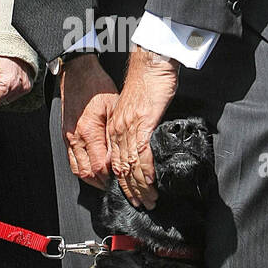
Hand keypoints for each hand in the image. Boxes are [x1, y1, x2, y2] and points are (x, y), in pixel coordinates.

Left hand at [0, 55, 33, 111]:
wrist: (15, 42)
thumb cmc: (0, 52)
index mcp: (8, 84)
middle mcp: (19, 88)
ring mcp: (25, 88)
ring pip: (6, 100)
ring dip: (0, 93)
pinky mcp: (28, 87)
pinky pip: (14, 95)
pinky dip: (8, 90)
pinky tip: (6, 79)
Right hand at [60, 55, 118, 188]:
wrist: (78, 73)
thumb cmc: (98, 87)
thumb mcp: (114, 107)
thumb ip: (115, 133)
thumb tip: (121, 155)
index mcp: (89, 131)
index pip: (100, 166)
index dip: (112, 177)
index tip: (124, 180)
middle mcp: (75, 138)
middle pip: (88, 173)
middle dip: (103, 184)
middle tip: (118, 187)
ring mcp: (68, 138)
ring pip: (78, 170)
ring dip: (92, 180)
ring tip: (107, 183)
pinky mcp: (65, 136)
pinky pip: (72, 161)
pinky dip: (83, 170)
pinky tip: (94, 171)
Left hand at [107, 48, 179, 208]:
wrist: (151, 64)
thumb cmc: (147, 83)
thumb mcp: (136, 109)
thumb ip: (137, 127)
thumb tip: (145, 144)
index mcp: (115, 127)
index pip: (115, 161)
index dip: (123, 182)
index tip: (133, 195)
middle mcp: (118, 130)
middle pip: (121, 168)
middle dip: (131, 190)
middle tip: (142, 204)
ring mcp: (128, 127)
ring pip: (130, 165)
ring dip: (141, 186)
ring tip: (150, 200)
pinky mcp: (142, 123)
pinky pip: (142, 154)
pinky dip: (147, 171)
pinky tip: (152, 183)